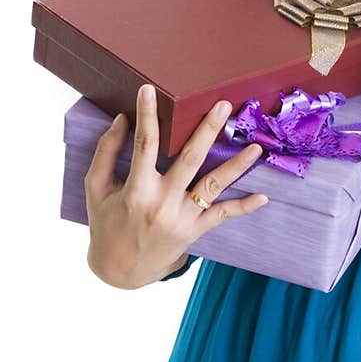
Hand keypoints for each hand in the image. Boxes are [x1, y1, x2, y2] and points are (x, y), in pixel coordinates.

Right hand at [84, 83, 268, 288]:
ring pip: (213, 186)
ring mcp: (181, 218)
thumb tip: (121, 119)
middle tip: (224, 106)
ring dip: (237, 166)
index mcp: (136, 189)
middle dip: (208, 130)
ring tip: (256, 147)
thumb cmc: (106, 224)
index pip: (144, 145)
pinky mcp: (194, 231)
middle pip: (190, 159)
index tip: (150, 90)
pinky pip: (222, 216)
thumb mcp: (96, 189)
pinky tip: (263, 196)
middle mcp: (162, 202)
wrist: (119, 271)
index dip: (147, 116)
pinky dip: (243, 207)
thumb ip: (106, 152)